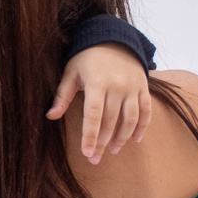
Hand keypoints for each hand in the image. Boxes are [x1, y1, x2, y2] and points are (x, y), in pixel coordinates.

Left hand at [48, 42, 151, 163]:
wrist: (113, 38)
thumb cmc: (86, 58)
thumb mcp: (71, 72)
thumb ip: (62, 95)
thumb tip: (50, 117)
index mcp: (96, 83)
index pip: (93, 116)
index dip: (90, 136)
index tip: (87, 153)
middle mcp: (117, 86)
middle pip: (110, 121)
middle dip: (102, 143)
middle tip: (95, 159)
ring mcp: (132, 87)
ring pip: (130, 119)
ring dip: (122, 138)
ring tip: (112, 150)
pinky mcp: (143, 87)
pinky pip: (146, 110)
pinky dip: (142, 126)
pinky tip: (135, 140)